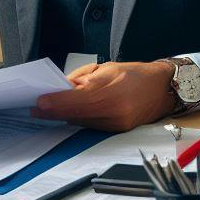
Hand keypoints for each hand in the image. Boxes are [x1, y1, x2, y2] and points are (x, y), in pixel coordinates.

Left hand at [32, 61, 177, 131]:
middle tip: (36, 108)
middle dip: (54, 111)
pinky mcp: (117, 131)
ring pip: (81, 122)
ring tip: (48, 109)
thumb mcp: (105, 69)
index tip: (38, 103)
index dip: (54, 103)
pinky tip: (68, 113)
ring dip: (64, 116)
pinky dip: (78, 119)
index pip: (75, 101)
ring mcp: (116, 125)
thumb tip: (60, 88)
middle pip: (75, 115)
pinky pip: (91, 125)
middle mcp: (113, 114)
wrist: (162, 89)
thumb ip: (81, 80)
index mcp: (110, 94)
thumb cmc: (136, 74)